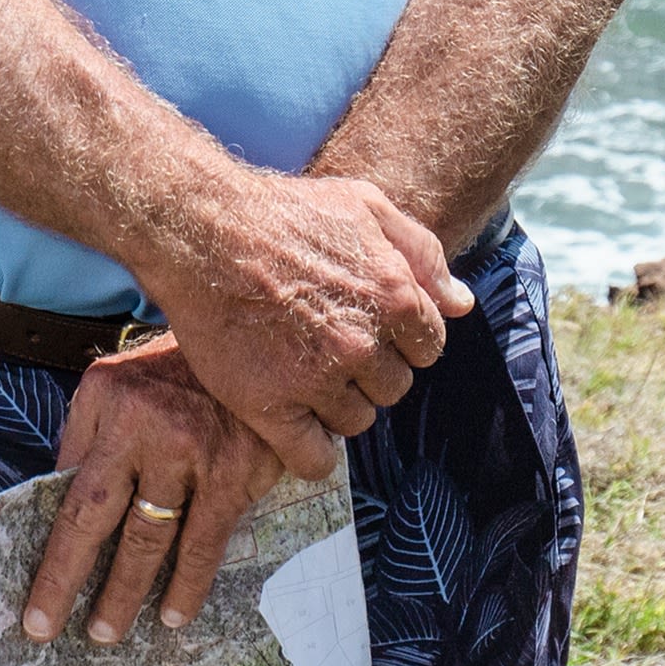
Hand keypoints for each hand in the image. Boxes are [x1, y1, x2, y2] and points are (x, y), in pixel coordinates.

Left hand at [19, 340, 320, 646]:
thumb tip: (58, 505)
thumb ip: (86, 438)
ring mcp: (191, 452)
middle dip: (70, 584)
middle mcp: (145, 429)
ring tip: (107, 632)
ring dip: (127, 594)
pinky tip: (175, 614)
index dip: (52, 558)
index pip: (71, 496)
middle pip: (101, 523)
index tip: (33, 605)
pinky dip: (188, 584)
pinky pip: (205, 542)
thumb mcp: (115, 384)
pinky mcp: (234, 472)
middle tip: (51, 631)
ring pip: (151, 541)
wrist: (257, 341)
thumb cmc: (174, 372)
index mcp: (108, 406)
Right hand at [139, 170, 467, 454]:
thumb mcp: (366, 206)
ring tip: (300, 371)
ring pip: (355, 422)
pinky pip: (314, 459)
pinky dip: (310, 451)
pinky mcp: (271, 406)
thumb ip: (422, 254)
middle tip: (326, 345)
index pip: (427, 349)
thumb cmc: (285, 212)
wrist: (203, 229)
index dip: (398, 340)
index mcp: (394, 296)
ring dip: (335, 405)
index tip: (365, 328)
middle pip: (392, 389)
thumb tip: (461, 303)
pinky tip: (294, 424)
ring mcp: (316, 378)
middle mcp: (362, 343)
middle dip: (368, 373)